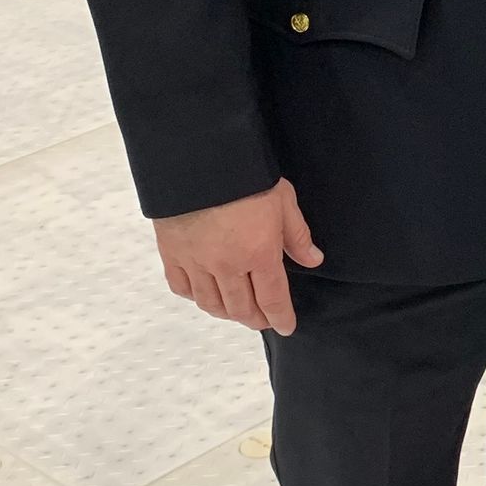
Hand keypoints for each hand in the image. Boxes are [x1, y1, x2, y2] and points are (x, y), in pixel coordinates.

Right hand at [153, 178, 322, 334]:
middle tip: (262, 320)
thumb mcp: (283, 201)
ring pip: (211, 303)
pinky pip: (181, 288)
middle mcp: (227, 266)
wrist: (199, 159)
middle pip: (241, 308)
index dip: (280, 317)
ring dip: (227, 312)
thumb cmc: (246, 176)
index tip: (286, 326)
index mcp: (259, 254)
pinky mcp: (172, 254)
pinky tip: (204, 294)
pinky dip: (195, 297)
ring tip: (237, 311)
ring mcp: (196, 262)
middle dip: (255, 318)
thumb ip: (297, 235)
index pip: (272, 299)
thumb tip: (313, 260)